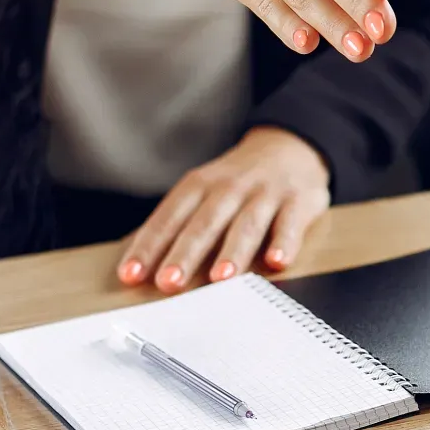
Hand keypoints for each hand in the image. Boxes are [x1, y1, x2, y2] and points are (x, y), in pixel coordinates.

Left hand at [118, 128, 329, 292]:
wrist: (289, 147)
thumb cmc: (238, 182)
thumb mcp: (203, 190)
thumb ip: (178, 223)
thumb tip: (140, 260)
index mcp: (199, 185)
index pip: (168, 218)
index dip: (149, 247)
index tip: (131, 275)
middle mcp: (229, 188)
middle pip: (204, 223)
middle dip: (185, 254)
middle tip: (168, 283)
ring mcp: (265, 194)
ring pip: (246, 225)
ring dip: (232, 253)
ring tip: (220, 279)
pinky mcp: (298, 201)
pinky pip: (290, 223)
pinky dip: (285, 242)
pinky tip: (277, 262)